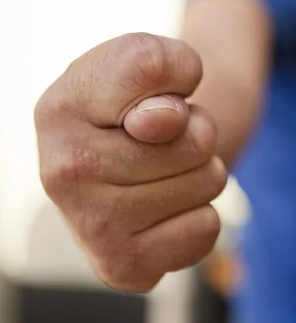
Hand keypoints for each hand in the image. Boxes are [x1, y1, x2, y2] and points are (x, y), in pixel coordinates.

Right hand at [34, 33, 226, 292]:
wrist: (125, 157)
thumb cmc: (137, 101)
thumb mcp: (149, 58)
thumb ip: (160, 63)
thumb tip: (163, 121)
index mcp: (61, 108)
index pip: (148, 67)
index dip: (176, 75)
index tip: (157, 90)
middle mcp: (62, 171)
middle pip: (196, 140)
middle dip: (197, 132)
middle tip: (165, 137)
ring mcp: (88, 225)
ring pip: (207, 182)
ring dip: (200, 171)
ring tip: (164, 169)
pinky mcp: (120, 265)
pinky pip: (205, 228)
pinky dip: (198, 214)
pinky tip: (163, 208)